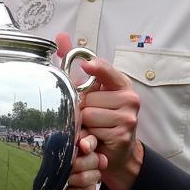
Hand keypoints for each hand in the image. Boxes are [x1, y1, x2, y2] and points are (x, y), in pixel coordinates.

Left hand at [55, 35, 142, 189]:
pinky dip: (89, 137)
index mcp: (121, 83)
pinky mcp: (123, 134)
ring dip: (84, 124)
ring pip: (89, 115)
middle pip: (88, 98)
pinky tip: (95, 139)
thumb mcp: (89, 91)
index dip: (96, 68)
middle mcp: (130, 98)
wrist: (118, 152)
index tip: (86, 66)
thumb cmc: (101, 118)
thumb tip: (60, 36)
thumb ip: (74, 65)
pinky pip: (93, 132)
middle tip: (88, 116)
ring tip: (91, 128)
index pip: (107, 70)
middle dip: (82, 108)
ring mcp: (128, 117)